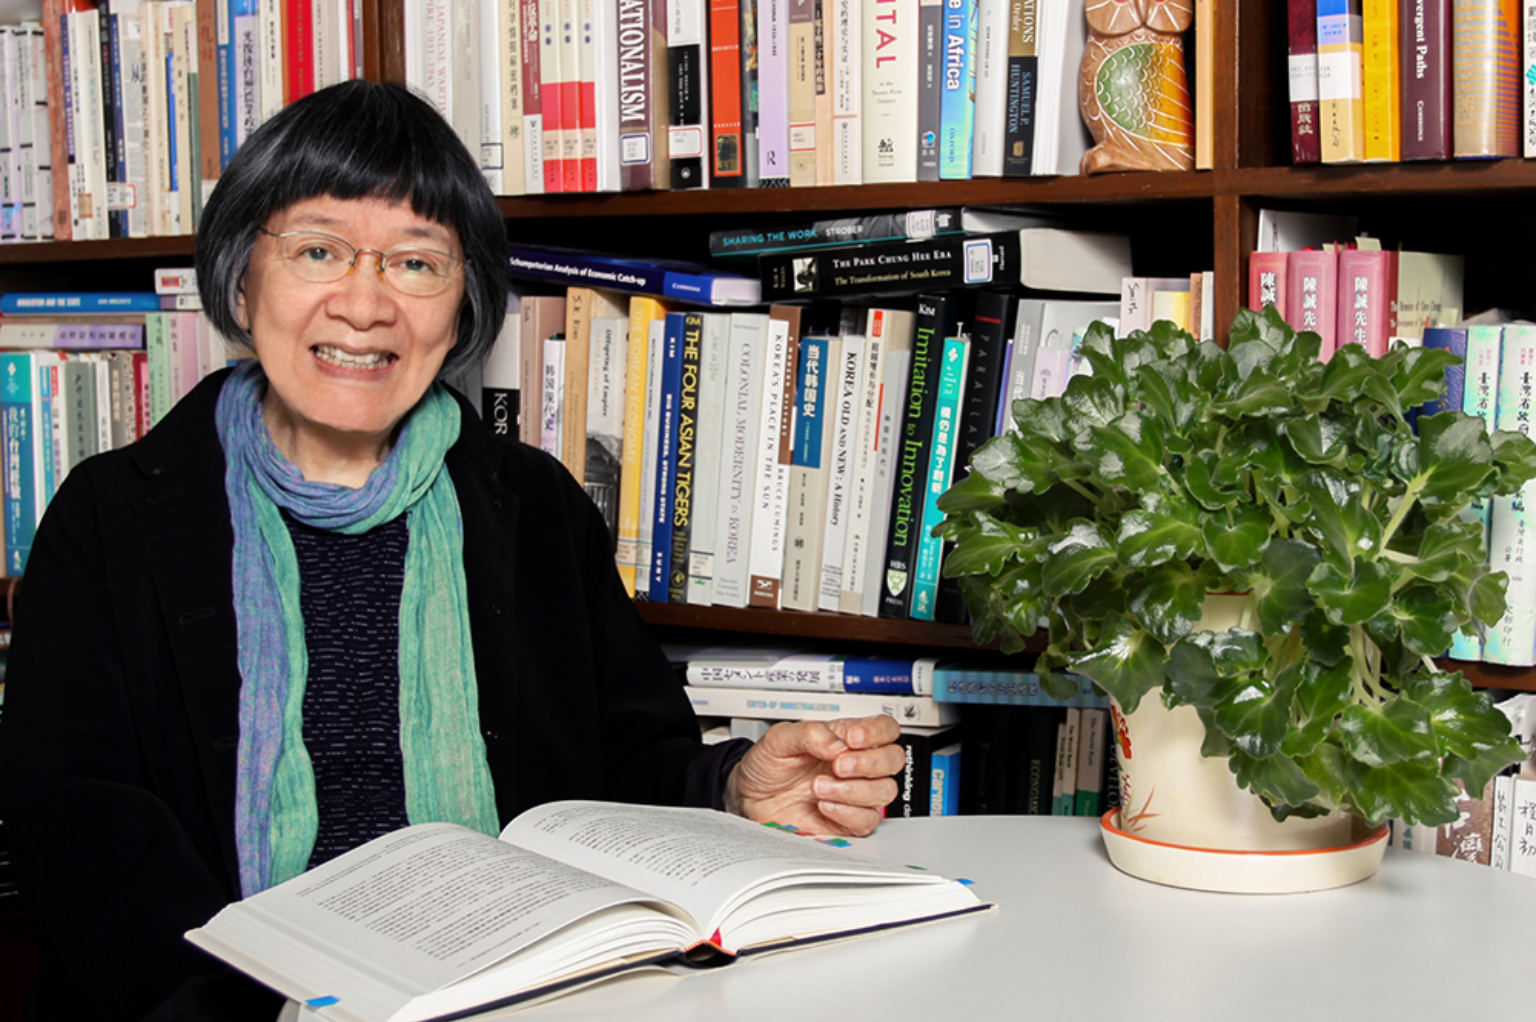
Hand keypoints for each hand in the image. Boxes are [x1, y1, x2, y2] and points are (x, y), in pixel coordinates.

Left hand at [725, 715, 903, 836]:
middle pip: (893, 759)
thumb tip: (837, 744)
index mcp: (846, 738)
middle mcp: (856, 765)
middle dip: (868, 762)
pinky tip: (825, 805)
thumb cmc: (767, 765)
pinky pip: (867, 820)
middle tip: (838, 765)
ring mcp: (853, 794)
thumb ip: (811, 733)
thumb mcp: (780, 738)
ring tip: (820, 787)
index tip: (852, 738)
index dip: (876, 732)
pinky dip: (848, 812)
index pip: (884, 729)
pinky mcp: (846, 821)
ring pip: (884, 791)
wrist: (749, 797)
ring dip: (853, 789)